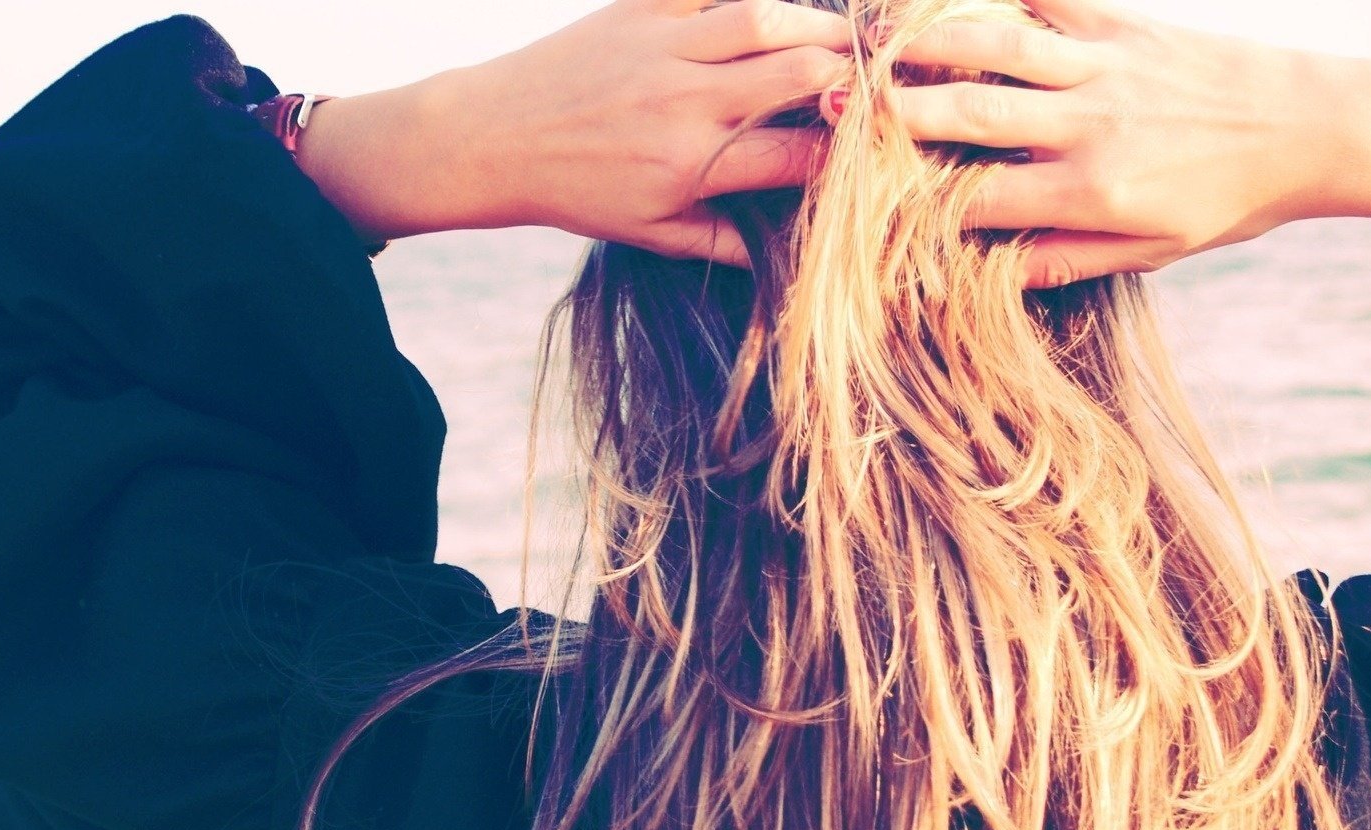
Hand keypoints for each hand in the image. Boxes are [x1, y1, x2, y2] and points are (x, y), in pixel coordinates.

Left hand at [298, 0, 855, 266]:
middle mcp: (684, 104)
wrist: (494, 137)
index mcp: (691, 165)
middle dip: (848, 75)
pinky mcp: (640, 8)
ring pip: (764, 17)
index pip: (794, 153)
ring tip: (847, 31)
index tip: (873, 150)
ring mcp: (663, 48)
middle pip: (795, 75)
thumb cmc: (574, 191)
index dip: (844, 150)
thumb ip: (716, 241)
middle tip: (877, 78)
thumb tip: (778, 262)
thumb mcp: (646, 231)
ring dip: (817, 20)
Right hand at [829, 0, 1370, 288]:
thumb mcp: (1151, 253)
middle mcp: (1087, 128)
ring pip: (998, 47)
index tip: (859, 202)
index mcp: (1088, 194)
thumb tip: (988, 277)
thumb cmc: (1229, 201)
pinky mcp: (1125, 25)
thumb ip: (1067, 260)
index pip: (977, 200)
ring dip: (929, 42)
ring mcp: (1104, 68)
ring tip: (875, 42)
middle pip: (969, 116)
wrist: (1315, 127)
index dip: (911, 202)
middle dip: (895, 114)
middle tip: (830, 108)